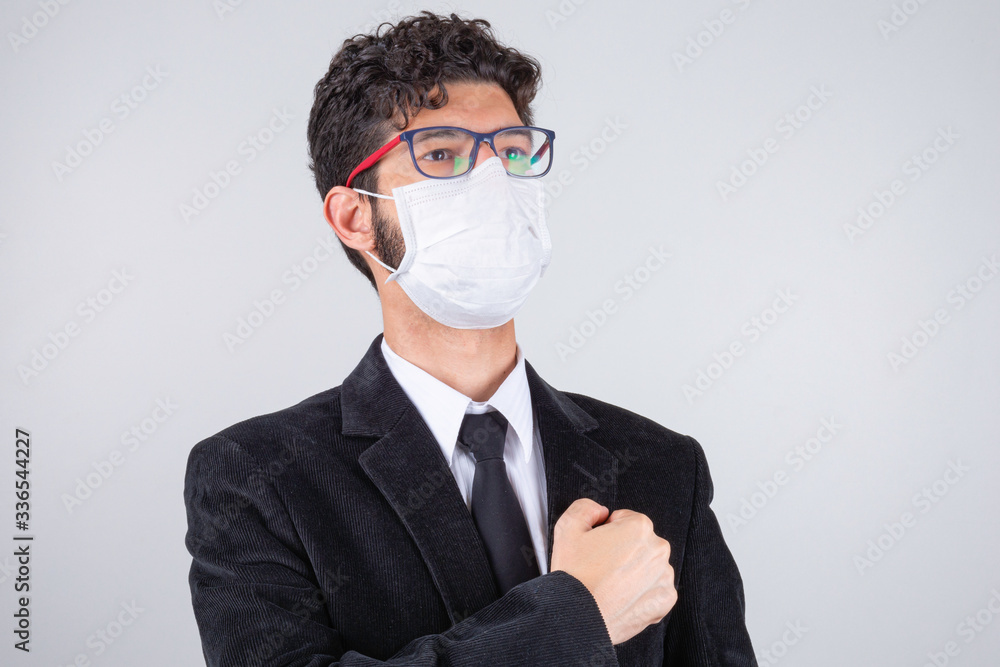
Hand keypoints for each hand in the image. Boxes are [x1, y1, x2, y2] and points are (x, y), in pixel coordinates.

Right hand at [550, 497, 676, 644]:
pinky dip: (641, 592)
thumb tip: (599, 511)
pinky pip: (654, 589)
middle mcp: (657, 549)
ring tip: (610, 584)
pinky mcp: (665, 599)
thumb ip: (585, 508)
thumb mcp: (567, 528)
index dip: (606, 532)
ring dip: (633, 571)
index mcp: (638, 527)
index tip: (597, 548)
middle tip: (600, 566)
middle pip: (638, 542)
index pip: (623, 520)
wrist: (578, 618)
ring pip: (647, 566)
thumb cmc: (575, 577)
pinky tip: (621, 596)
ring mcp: (664, 575)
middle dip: (622, 551)